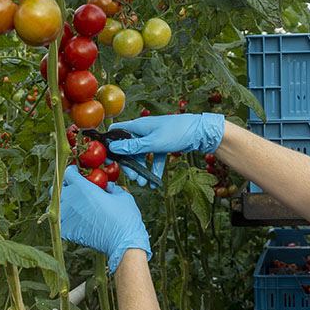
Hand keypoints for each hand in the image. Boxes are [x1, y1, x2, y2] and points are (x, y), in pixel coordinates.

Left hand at [59, 165, 150, 273]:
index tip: (77, 174)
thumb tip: (108, 187)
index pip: (68, 173)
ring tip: (68, 207)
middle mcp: (72, 200)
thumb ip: (112, 188)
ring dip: (58, 205)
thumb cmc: (125, 218)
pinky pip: (57, 223)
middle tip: (72, 190)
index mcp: (84, 188)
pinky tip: (70, 221)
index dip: (72, 172)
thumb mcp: (122, 196)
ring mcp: (68, 217)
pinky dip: (62, 221)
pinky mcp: (68, 231)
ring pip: (52, 207)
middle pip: (56, 189)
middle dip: (63, 187)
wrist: (123, 243)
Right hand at [106, 113, 224, 186]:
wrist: (201, 132)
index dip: (110, 144)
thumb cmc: (176, 132)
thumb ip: (132, 147)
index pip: (116, 132)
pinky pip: (153, 157)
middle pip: (128, 148)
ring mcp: (153, 137)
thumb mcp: (153, 143)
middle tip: (132, 177)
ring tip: (144, 183)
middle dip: (129, 164)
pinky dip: (154, 168)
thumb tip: (113, 148)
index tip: (108, 159)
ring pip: (141, 155)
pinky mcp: (162, 144)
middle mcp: (143, 130)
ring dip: (141, 169)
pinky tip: (155, 181)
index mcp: (137, 126)